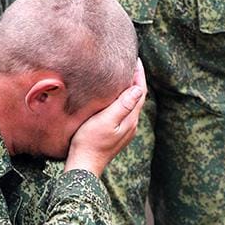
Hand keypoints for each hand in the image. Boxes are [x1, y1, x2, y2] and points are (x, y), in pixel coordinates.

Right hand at [64, 59, 146, 176]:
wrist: (84, 166)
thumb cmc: (90, 142)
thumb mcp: (106, 121)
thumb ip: (123, 105)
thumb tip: (137, 88)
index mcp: (130, 119)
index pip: (140, 91)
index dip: (139, 74)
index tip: (135, 59)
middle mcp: (131, 124)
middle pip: (137, 97)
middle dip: (135, 80)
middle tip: (128, 63)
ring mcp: (124, 130)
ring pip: (131, 104)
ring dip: (128, 90)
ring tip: (122, 76)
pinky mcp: (116, 134)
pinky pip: (123, 112)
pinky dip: (122, 100)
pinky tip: (113, 97)